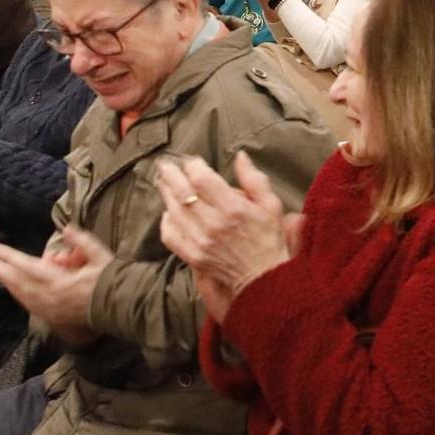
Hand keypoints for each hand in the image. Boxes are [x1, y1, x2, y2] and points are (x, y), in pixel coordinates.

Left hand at [0, 228, 111, 346]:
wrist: (122, 308)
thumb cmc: (112, 281)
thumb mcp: (101, 256)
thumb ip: (82, 241)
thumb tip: (65, 228)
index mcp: (60, 282)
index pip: (27, 267)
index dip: (9, 257)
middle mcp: (49, 298)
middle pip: (18, 283)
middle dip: (0, 271)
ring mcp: (49, 309)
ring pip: (21, 295)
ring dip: (7, 283)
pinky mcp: (53, 317)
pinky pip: (29, 304)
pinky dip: (19, 294)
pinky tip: (14, 289)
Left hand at [154, 153, 296, 320]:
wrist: (263, 278)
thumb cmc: (269, 239)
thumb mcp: (271, 205)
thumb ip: (254, 179)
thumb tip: (240, 156)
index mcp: (233, 208)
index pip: (201, 179)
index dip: (192, 166)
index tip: (192, 161)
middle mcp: (213, 223)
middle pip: (181, 191)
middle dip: (170, 174)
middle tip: (165, 165)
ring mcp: (199, 241)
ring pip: (173, 210)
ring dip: (165, 193)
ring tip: (163, 182)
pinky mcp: (192, 255)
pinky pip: (170, 235)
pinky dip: (165, 222)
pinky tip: (168, 213)